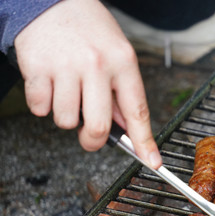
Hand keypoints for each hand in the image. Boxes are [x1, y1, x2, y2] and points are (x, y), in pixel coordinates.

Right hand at [14, 0, 161, 167]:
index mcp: (123, 62)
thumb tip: (126, 129)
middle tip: (91, 138)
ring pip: (65, 121)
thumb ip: (122, 92)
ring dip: (65, 116)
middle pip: (97, 126)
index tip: (152, 162)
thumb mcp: (118, 53)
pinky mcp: (37, 68)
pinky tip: (50, 84)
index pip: (138, 111)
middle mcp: (96, 65)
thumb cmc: (89, 29)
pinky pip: (40, 109)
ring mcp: (65, 66)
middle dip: (93, 141)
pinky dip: (43, 104)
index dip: (144, 142)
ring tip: (68, 92)